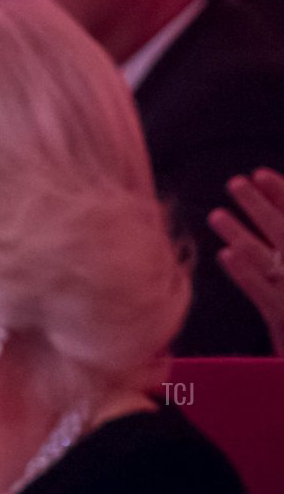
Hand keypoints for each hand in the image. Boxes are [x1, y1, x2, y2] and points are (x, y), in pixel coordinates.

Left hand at [208, 168, 283, 353]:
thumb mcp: (281, 285)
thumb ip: (273, 257)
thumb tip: (243, 243)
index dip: (281, 194)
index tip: (260, 174)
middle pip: (283, 232)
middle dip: (260, 205)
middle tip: (235, 182)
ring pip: (268, 259)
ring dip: (242, 234)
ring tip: (216, 215)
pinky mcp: (283, 319)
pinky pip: (262, 293)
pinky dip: (245, 273)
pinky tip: (226, 254)